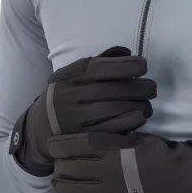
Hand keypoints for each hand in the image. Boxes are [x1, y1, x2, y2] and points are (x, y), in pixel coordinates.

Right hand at [9, 46, 154, 174]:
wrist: (39, 129)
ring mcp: (76, 120)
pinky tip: (140, 117)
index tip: (143, 65)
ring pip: (114, 111)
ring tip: (148, 104)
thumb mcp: (73, 74)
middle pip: (111, 90)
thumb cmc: (65, 95)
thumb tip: (127, 53)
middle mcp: (71, 97)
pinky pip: (112, 131)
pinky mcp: (83, 139)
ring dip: (138, 106)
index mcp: (70, 77)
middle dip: (138, 87)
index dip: (125, 66)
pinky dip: (131, 123)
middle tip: (152, 87)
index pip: (100, 68)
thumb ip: (99, 61)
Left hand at [48, 131, 191, 192]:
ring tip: (60, 183)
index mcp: (113, 148)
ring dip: (61, 186)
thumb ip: (112, 138)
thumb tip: (88, 139)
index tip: (52, 144)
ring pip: (71, 190)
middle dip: (59, 166)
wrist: (182, 180)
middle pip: (69, 167)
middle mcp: (107, 170)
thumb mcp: (136, 137)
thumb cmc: (161, 152)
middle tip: (58, 165)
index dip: (59, 145)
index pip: (75, 145)